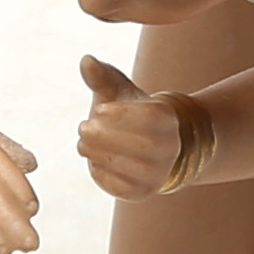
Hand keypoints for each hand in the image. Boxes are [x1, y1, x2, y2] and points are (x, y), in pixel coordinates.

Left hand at [77, 56, 185, 199]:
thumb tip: (86, 60)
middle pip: (144, 146)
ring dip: (99, 154)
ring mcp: (158, 173)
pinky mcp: (142, 193)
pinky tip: (96, 161)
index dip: (122, 114)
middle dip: (107, 136)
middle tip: (84, 128)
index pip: (151, 118)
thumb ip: (102, 77)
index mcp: (168, 119)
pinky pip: (120, 186)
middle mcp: (170, 147)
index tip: (99, 109)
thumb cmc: (126, 114)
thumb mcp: (117, 93)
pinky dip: (102, 173)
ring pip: (131, 168)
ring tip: (84, 144)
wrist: (144, 148)